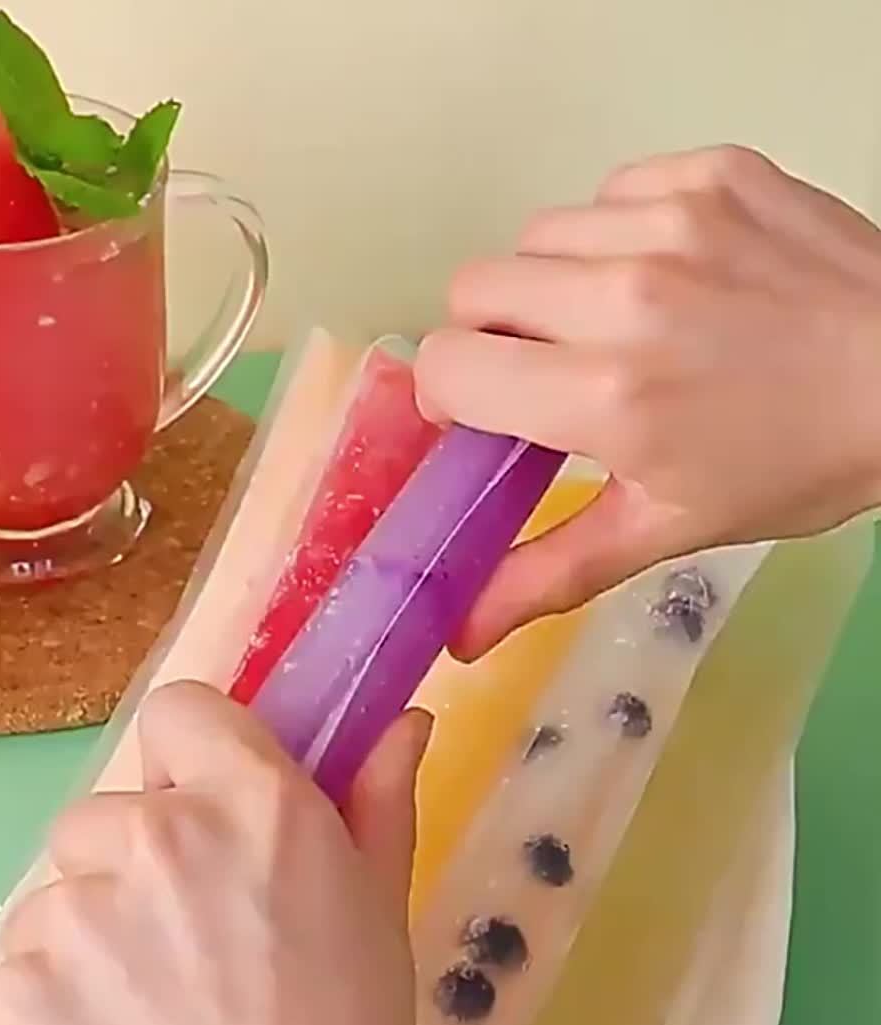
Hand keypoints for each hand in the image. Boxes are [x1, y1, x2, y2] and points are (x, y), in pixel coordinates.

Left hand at [0, 682, 430, 1024]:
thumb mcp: (377, 908)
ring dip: (84, 943)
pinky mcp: (7, 997)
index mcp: (250, 802)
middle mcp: (154, 837)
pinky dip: (39, 1013)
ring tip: (141, 1015)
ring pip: (54, 900)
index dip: (186, 758)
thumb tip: (405, 719)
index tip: (198, 810)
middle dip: (128, 865)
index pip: (177, 710)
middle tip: (178, 941)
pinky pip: (10, 976)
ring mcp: (72, 916)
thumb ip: (380, 798)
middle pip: (103, 816)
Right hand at [416, 145, 880, 657]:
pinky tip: (669, 271)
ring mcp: (673, 220)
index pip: (448, 362)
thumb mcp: (667, 529)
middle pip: (474, 286)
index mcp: (606, 396)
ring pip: (537, 235)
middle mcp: (626, 295)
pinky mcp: (712, 171)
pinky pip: (609, 192)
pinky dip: (618, 233)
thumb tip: (460, 635)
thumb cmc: (793, 465)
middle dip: (490, 333)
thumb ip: (549, 572)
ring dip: (554, 282)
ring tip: (615, 318)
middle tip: (545, 367)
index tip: (482, 411)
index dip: (449, 392)